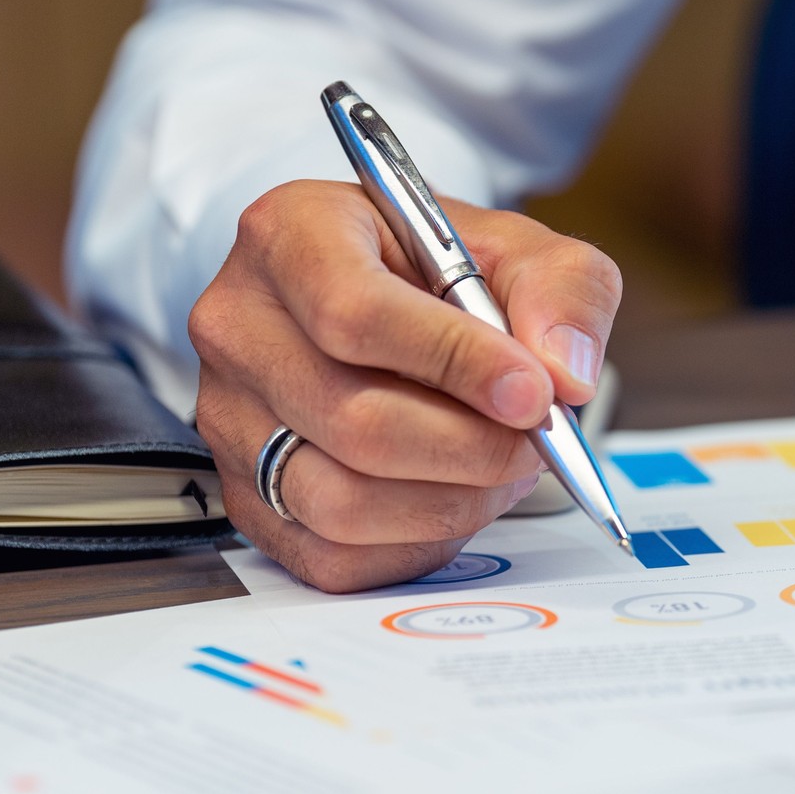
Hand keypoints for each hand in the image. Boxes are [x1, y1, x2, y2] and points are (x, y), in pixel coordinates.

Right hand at [190, 180, 620, 591]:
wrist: (382, 303)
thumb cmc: (438, 272)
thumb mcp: (516, 246)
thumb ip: (561, 290)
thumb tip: (565, 375)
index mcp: (289, 236)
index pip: (355, 314)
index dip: (456, 364)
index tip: (534, 394)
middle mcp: (239, 327)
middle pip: (355, 421)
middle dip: (474, 448)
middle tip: (537, 442)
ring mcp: (229, 420)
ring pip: (341, 502)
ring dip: (451, 501)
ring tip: (501, 467)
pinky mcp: (245, 499)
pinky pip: (336, 557)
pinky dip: (416, 543)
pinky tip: (453, 496)